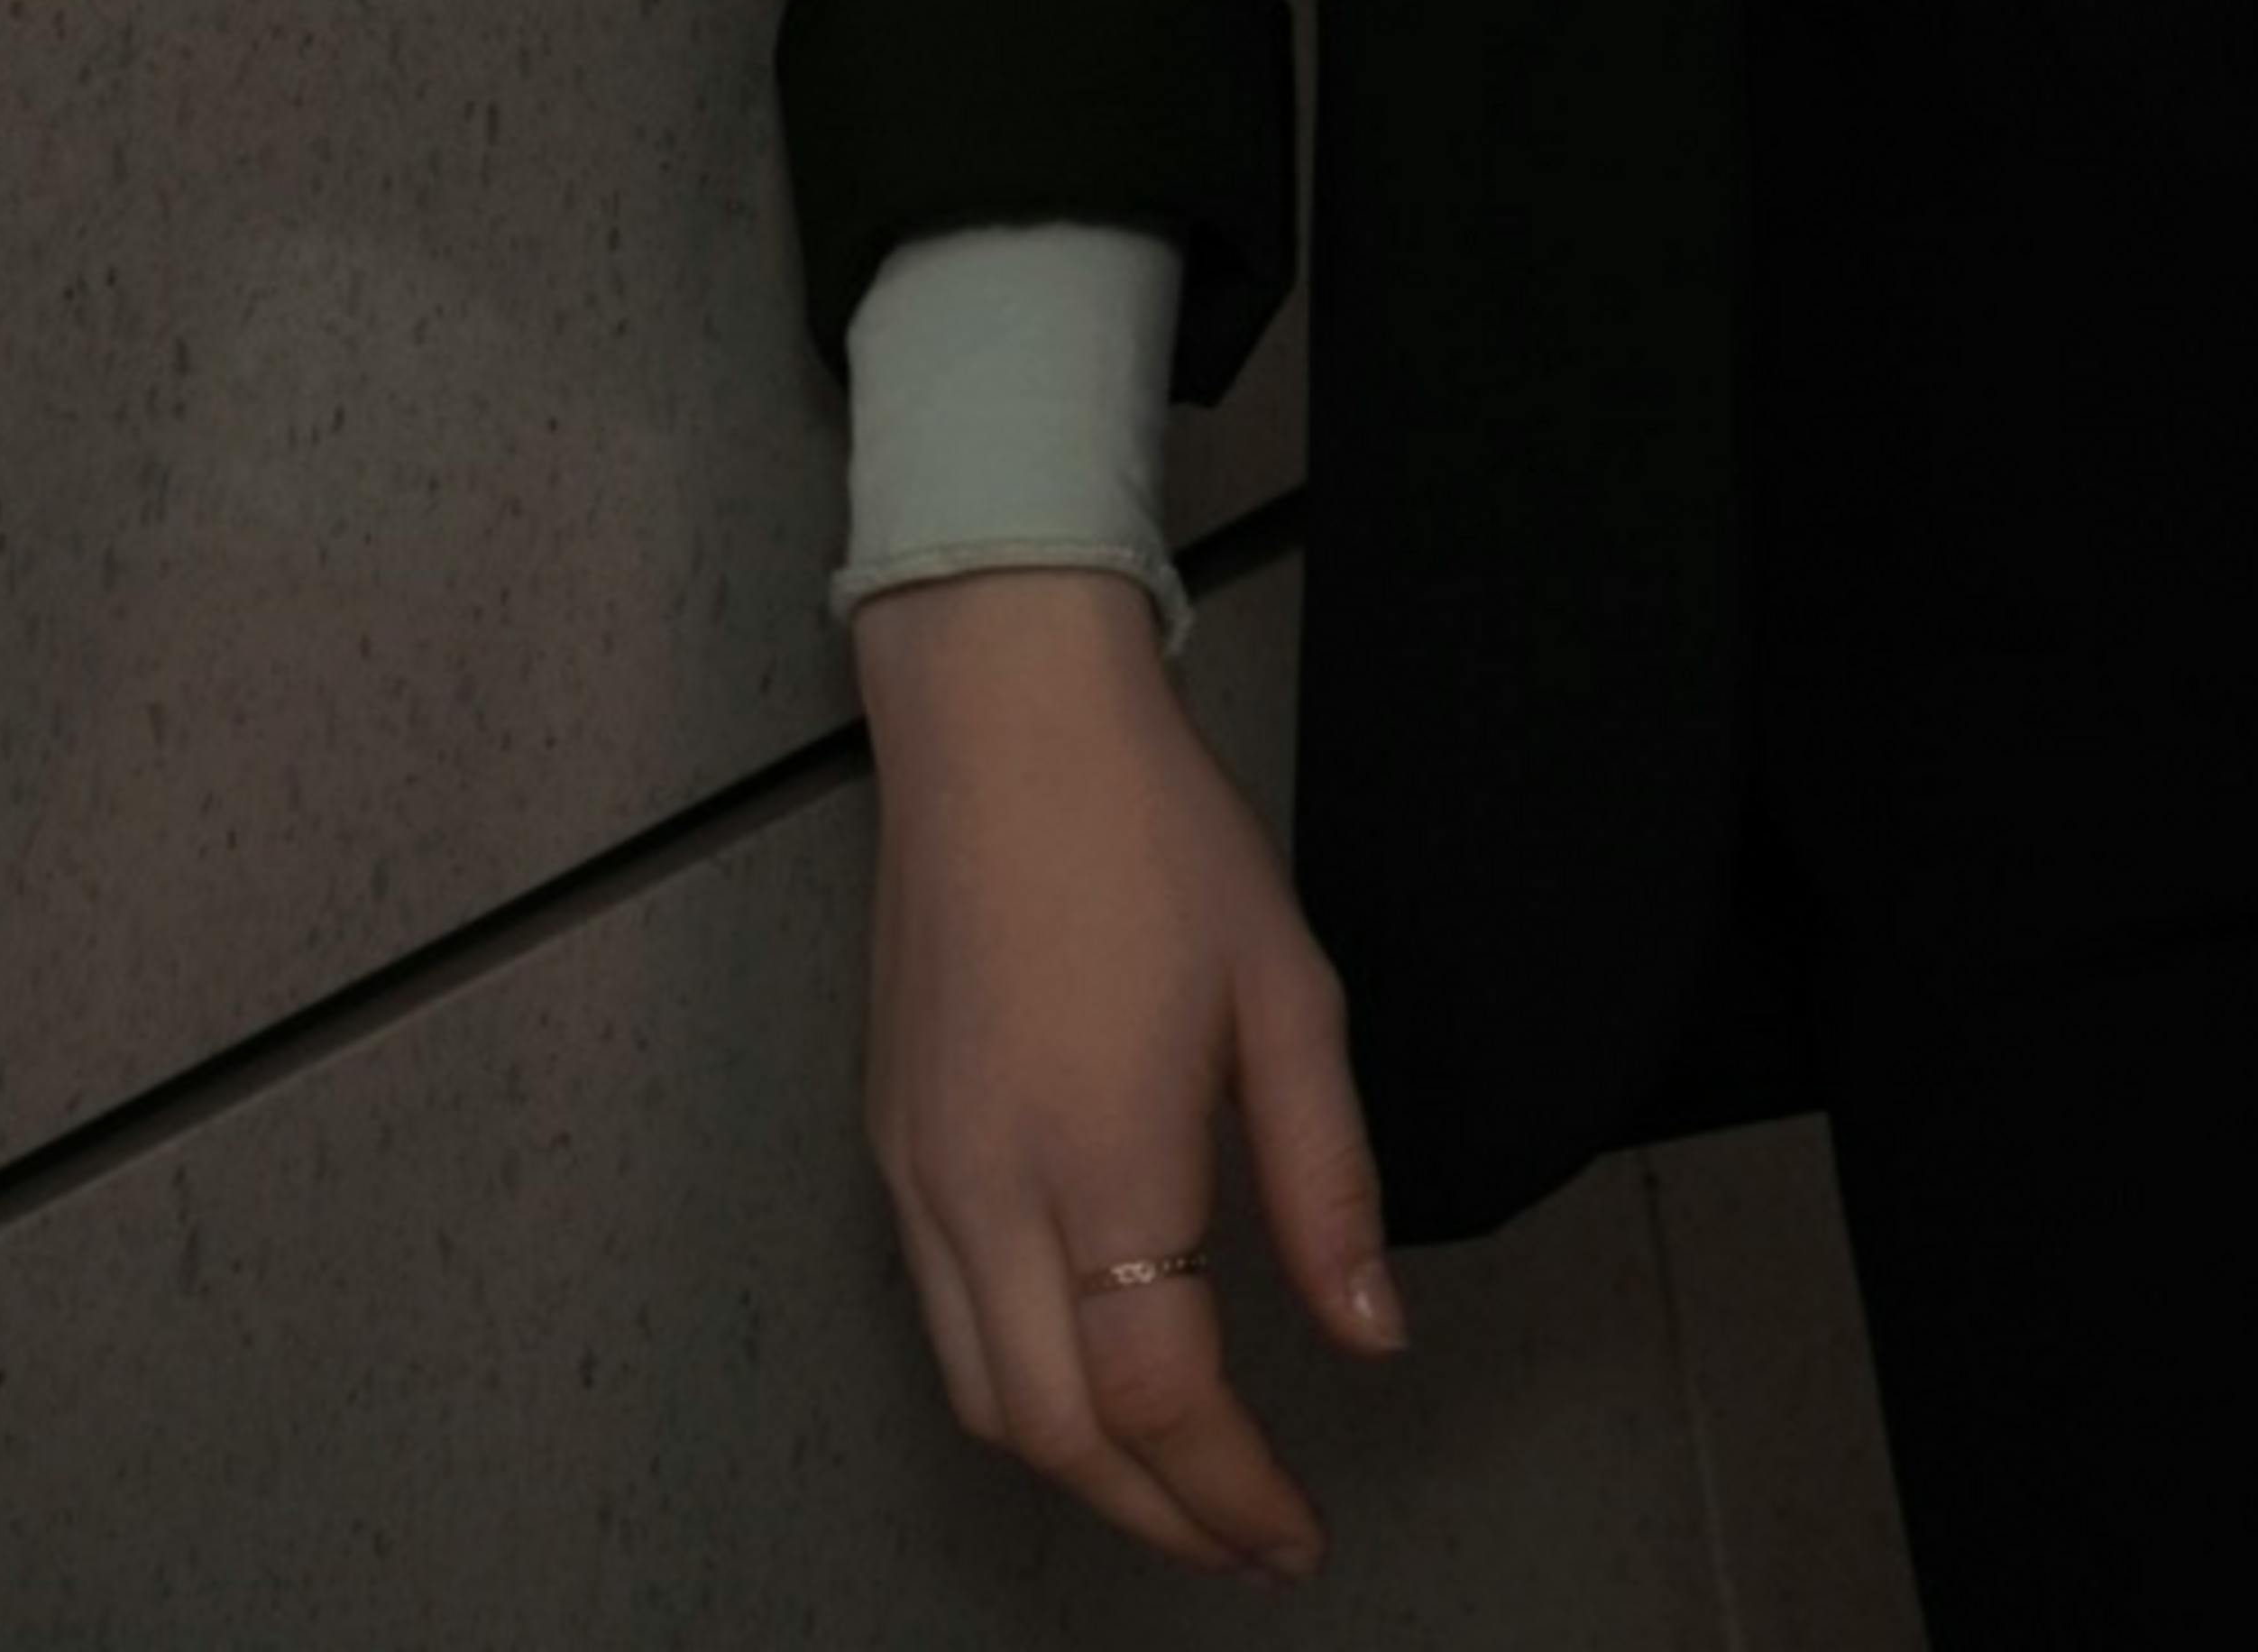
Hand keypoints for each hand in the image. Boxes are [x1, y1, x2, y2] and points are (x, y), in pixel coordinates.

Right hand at [853, 568, 1405, 1577]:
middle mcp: (989, 1190)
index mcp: (1101, 1155)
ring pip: (984, 1401)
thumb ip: (1327, 1183)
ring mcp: (918, 1176)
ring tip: (1179, 1485)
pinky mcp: (887, 1149)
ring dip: (1082, 1470)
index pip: (1161, 1397)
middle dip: (1158, 1515)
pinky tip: (1088, 1376)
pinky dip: (1019, 1392)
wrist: (1002, 721)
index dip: (1233, 1492)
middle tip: (1247, 1537)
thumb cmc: (1152, 831)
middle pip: (1058, 1438)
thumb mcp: (1286, 991)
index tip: (1296, 1534)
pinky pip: (945, 1324)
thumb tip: (1370, 1333)